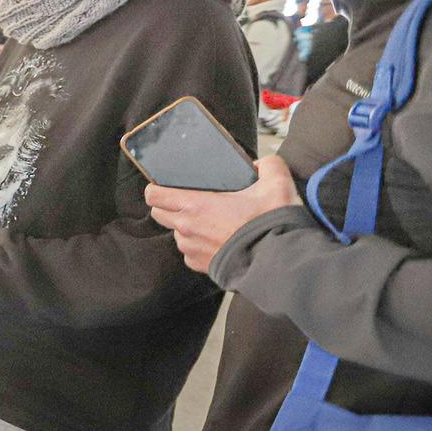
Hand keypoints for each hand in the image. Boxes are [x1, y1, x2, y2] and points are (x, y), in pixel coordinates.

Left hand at [145, 154, 299, 271]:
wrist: (278, 261)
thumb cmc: (270, 223)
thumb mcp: (276, 185)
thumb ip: (268, 165)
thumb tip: (261, 165)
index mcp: (195, 205)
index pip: (154, 196)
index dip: (156, 189)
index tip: (165, 186)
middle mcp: (186, 228)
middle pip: (159, 213)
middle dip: (168, 206)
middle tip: (190, 201)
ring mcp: (190, 249)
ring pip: (176, 233)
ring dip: (186, 227)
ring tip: (210, 222)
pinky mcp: (199, 265)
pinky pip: (189, 252)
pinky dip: (198, 245)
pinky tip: (218, 240)